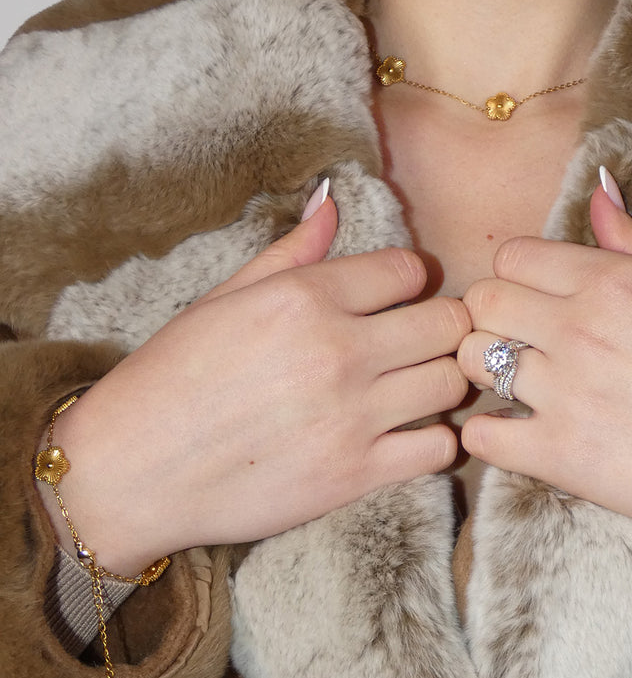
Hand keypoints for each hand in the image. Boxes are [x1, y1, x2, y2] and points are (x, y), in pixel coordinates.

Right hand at [44, 186, 470, 573]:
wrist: (133, 472)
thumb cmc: (169, 381)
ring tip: (415, 388)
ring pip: (452, 383)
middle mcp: (336, 352)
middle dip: (441, 328)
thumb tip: (331, 201)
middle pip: (447, 323)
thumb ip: (287, 254)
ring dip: (443, 382)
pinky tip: (409, 437)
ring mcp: (351, 416)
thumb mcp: (220, 302)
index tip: (395, 301)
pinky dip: (436, 443)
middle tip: (418, 343)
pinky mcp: (355, 475)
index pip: (407, 269)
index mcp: (302, 299)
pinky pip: (440, 450)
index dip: (409, 282)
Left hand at [458, 172, 631, 549]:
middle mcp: (580, 328)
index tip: (537, 308)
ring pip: (472, 363)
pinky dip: (489, 436)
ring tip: (522, 392)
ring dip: (487, 377)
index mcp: (611, 281)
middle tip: (523, 349)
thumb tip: (596, 189)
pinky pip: (480, 435)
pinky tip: (520, 436)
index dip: (517, 282)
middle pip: (483, 304)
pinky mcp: (562, 455)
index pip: (511, 258)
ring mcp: (567, 392)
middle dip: (494, 323)